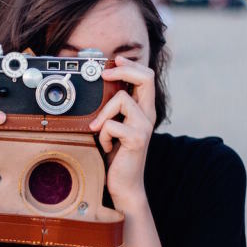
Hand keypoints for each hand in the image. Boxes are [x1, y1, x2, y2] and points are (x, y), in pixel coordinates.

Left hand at [89, 56, 155, 205]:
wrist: (124, 185)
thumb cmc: (116, 156)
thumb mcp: (114, 127)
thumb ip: (112, 109)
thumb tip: (98, 88)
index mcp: (144, 110)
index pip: (146, 76)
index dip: (130, 65)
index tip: (113, 61)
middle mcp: (148, 116)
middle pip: (146, 77)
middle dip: (123, 70)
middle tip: (104, 75)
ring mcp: (144, 127)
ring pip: (122, 99)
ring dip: (103, 114)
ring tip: (99, 131)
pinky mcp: (136, 139)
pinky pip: (112, 124)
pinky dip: (102, 135)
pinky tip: (105, 147)